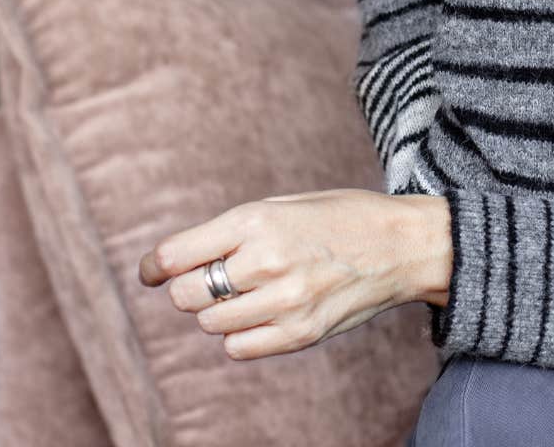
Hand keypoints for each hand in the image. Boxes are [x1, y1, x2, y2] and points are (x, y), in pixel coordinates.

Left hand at [137, 188, 428, 360]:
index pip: (176, 256)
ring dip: (217, 312)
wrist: (403, 245)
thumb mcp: (283, 205)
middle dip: (189, 288)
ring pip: (210, 325)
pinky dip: (239, 336)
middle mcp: (266, 261)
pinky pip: (239, 348)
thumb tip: (169, 264)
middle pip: (187, 295)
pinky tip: (259, 316)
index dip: (154, 266)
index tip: (150, 271)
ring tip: (246, 294)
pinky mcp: (301, 333)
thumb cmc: (339, 218)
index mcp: (256, 221)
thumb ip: (229, 232)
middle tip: (210, 280)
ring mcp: (285, 302)